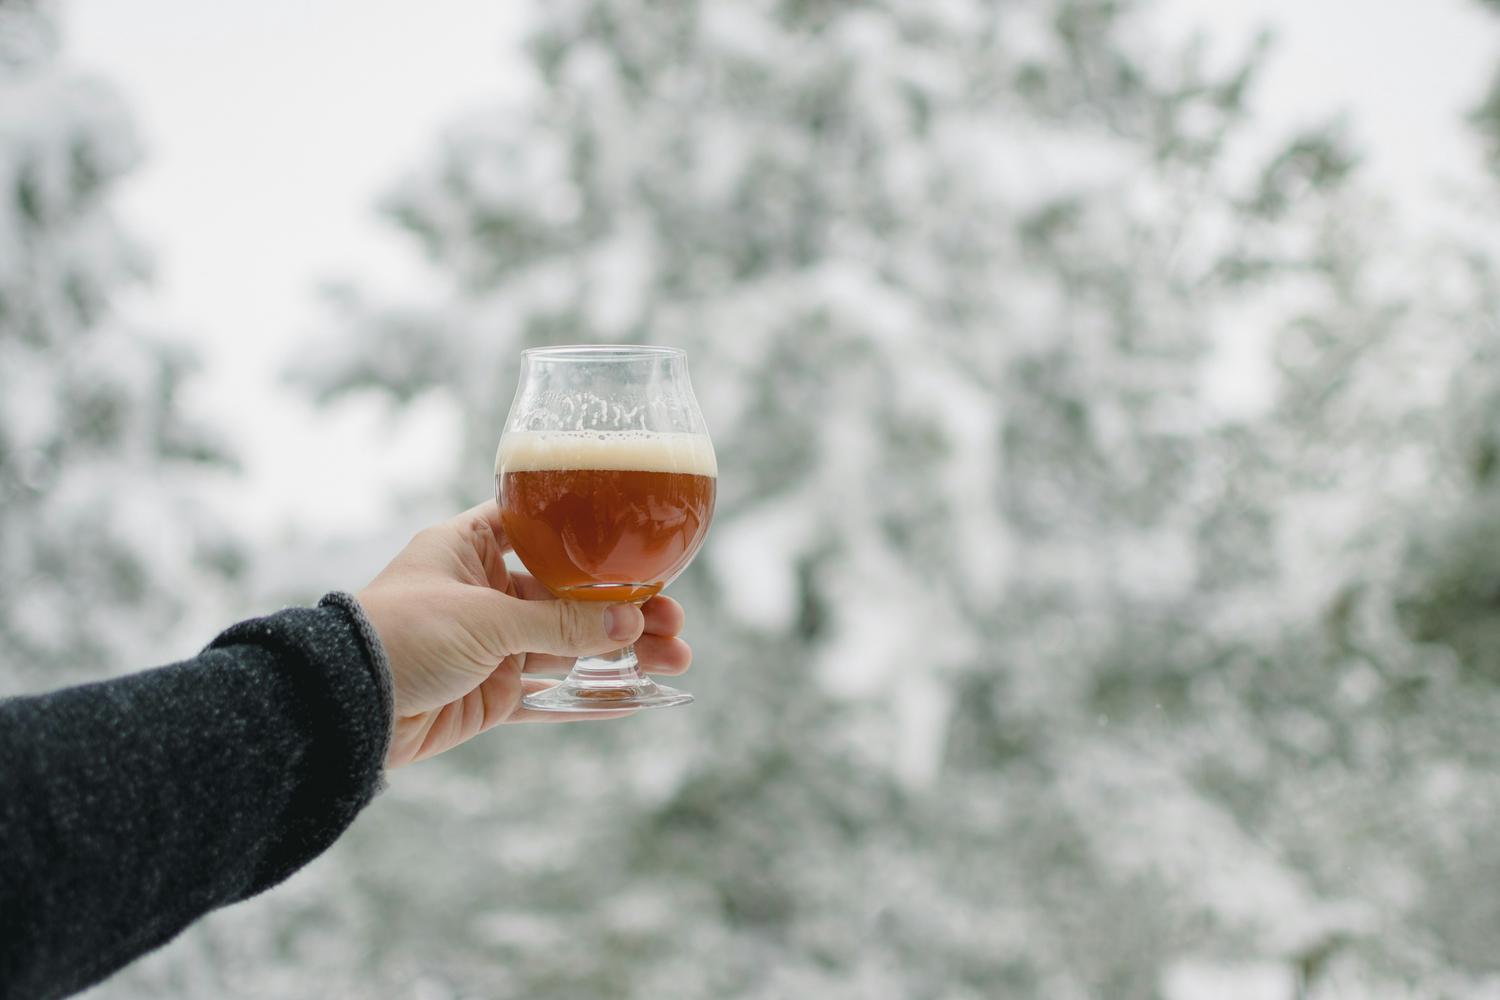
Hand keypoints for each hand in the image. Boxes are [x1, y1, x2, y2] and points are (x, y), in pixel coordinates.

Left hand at [356, 500, 692, 767]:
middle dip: (623, 609)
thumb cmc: (400, 635)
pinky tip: (636, 698)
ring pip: (568, 647)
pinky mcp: (489, 695)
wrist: (344, 707)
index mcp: (470, 549)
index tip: (639, 552)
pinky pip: (549, 696)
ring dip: (620, 653)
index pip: (541, 529)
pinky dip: (590, 698)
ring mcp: (489, 646)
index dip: (591, 540)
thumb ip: (560, 624)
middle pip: (569, 596)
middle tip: (673, 620)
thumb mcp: (485, 618)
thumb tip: (631, 623)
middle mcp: (483, 592)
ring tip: (675, 657)